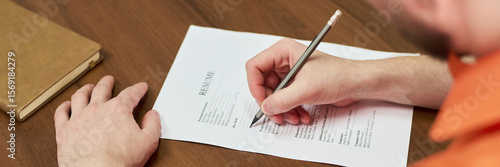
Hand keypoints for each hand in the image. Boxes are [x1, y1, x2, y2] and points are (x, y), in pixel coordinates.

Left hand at [54, 75, 160, 165]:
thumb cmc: (119, 160)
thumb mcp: (148, 142)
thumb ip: (153, 125)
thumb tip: (152, 115)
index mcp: (118, 110)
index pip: (130, 94)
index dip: (138, 89)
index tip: (140, 87)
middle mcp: (97, 109)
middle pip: (102, 89)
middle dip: (107, 83)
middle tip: (109, 80)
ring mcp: (79, 118)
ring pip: (80, 96)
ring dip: (85, 89)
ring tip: (88, 87)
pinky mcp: (65, 130)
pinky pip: (61, 113)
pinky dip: (64, 106)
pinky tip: (66, 105)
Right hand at [246, 38, 370, 124]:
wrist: (356, 83)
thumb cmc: (337, 76)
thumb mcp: (306, 90)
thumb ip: (282, 100)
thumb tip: (266, 108)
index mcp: (283, 52)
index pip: (255, 67)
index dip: (255, 86)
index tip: (263, 103)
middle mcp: (284, 61)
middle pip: (262, 84)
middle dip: (271, 103)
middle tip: (278, 116)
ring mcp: (290, 73)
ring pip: (274, 95)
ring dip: (282, 110)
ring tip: (294, 117)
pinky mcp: (297, 84)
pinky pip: (284, 99)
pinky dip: (290, 110)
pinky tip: (301, 115)